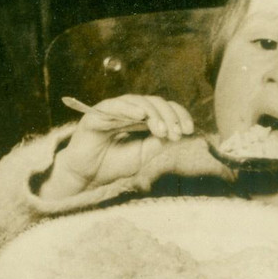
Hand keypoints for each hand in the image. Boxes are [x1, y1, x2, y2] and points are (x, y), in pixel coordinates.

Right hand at [50, 95, 228, 196]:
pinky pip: (114, 106)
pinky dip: (128, 109)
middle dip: (169, 116)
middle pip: (154, 102)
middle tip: (176, 133)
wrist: (88, 176)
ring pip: (138, 101)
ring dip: (153, 114)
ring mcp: (113, 110)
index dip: (178, 115)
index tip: (189, 130)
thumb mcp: (144, 155)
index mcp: (142, 118)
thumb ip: (159, 142)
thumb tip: (179, 132)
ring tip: (161, 130)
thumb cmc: (114, 164)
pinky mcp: (96, 114)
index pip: (164, 109)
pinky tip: (141, 115)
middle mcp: (129, 110)